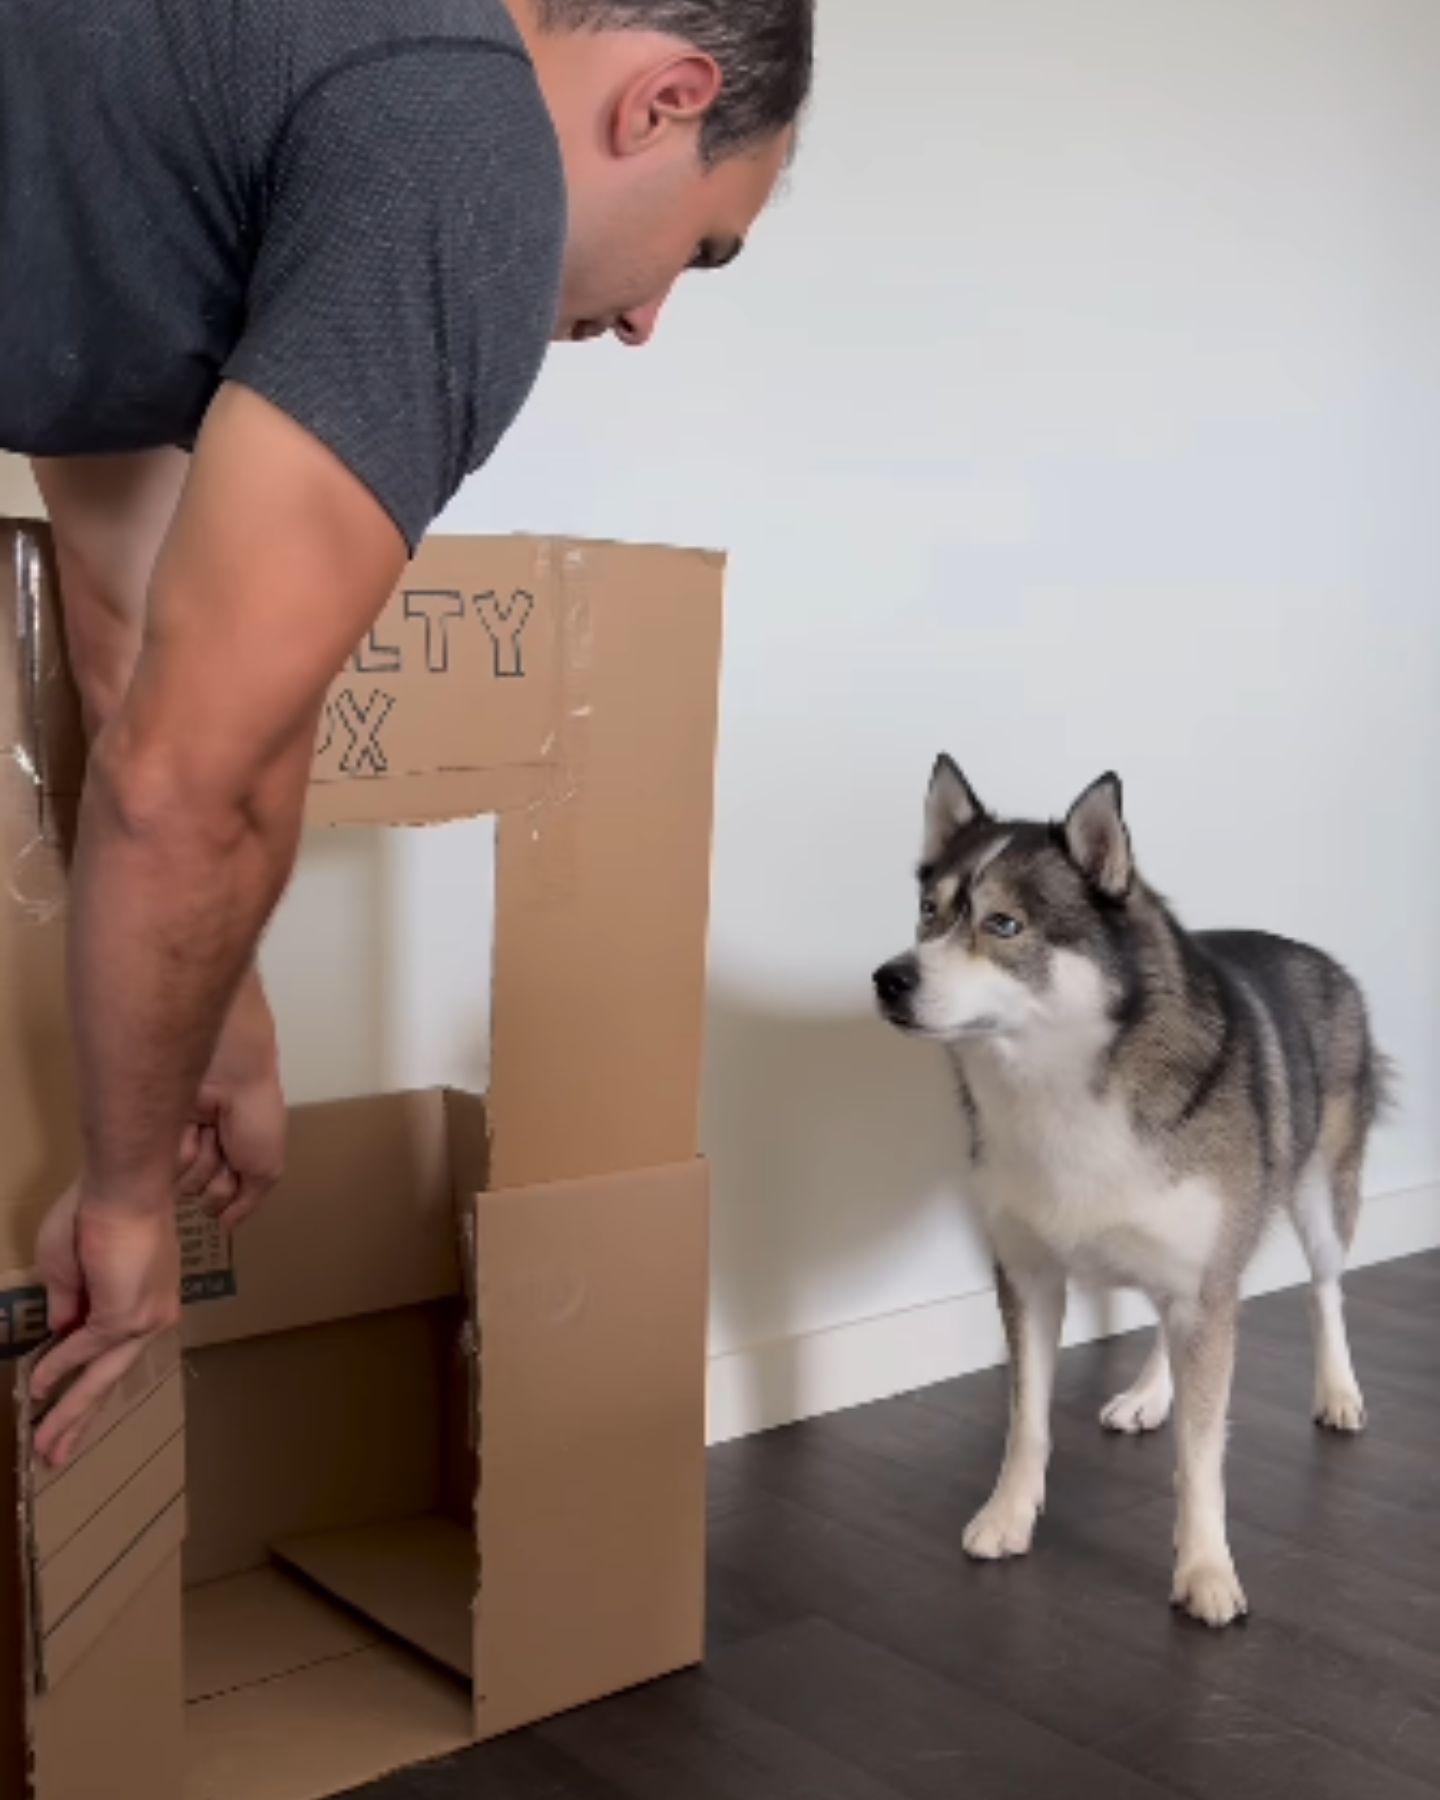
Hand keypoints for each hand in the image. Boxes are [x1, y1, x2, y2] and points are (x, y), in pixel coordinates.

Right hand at [31, 1184, 180, 1467]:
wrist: (121, 1188)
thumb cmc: (98, 1214)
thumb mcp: (70, 1267)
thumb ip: (70, 1304)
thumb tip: (63, 1333)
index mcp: (145, 1299)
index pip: (112, 1353)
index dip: (81, 1378)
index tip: (57, 1402)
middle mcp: (152, 1314)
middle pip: (111, 1377)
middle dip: (79, 1417)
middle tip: (57, 1453)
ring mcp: (143, 1318)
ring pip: (101, 1376)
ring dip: (70, 1411)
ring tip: (46, 1444)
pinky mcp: (126, 1317)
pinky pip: (85, 1350)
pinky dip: (60, 1368)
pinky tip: (38, 1387)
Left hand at [178, 1066, 286, 1230]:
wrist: (230, 1078)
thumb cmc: (256, 1120)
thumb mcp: (267, 1170)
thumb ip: (248, 1204)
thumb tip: (227, 1227)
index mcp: (239, 1165)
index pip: (228, 1202)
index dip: (232, 1195)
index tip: (240, 1170)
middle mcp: (212, 1158)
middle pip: (203, 1196)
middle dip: (216, 1179)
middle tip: (227, 1151)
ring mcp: (186, 1148)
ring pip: (181, 1183)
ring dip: (200, 1161)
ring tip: (210, 1133)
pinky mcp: (162, 1138)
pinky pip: (164, 1165)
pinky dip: (183, 1148)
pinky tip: (192, 1128)